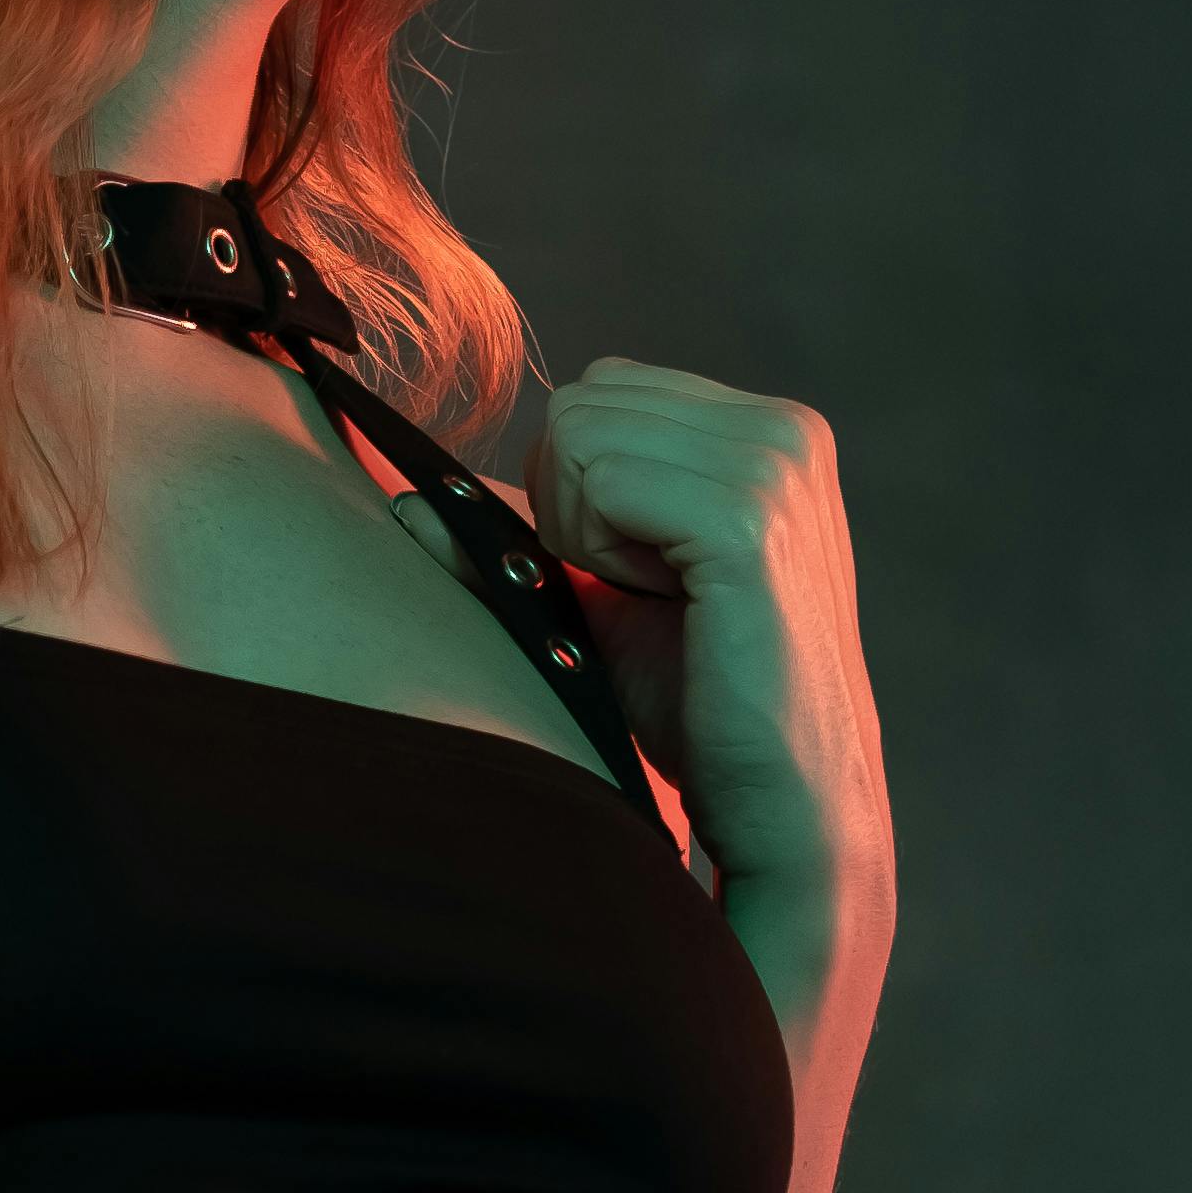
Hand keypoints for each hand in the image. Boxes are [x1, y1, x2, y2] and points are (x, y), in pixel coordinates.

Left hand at [524, 359, 893, 999]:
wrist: (783, 802)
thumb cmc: (700, 706)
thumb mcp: (604, 597)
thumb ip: (524, 535)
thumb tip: (408, 504)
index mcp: (767, 428)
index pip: (598, 391)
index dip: (582, 491)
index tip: (643, 577)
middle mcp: (783, 428)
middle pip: (580, 404)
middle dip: (577, 508)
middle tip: (648, 596)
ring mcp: (774, 465)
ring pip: (578, 436)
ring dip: (587, 536)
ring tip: (662, 604)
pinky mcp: (747, 518)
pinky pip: (600, 482)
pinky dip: (599, 555)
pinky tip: (669, 609)